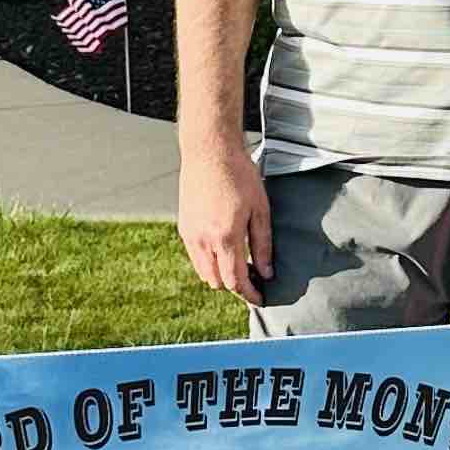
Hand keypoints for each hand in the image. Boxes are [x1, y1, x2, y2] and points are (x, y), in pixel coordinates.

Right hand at [178, 131, 271, 303]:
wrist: (209, 151)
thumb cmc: (239, 175)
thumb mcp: (260, 209)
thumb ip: (263, 244)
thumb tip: (266, 272)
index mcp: (225, 237)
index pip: (235, 280)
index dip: (249, 294)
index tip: (260, 298)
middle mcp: (203, 240)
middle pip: (217, 281)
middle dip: (235, 285)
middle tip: (253, 278)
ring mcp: (190, 234)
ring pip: (204, 272)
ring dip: (220, 274)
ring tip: (239, 263)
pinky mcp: (183, 226)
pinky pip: (195, 256)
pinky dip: (209, 261)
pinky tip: (224, 248)